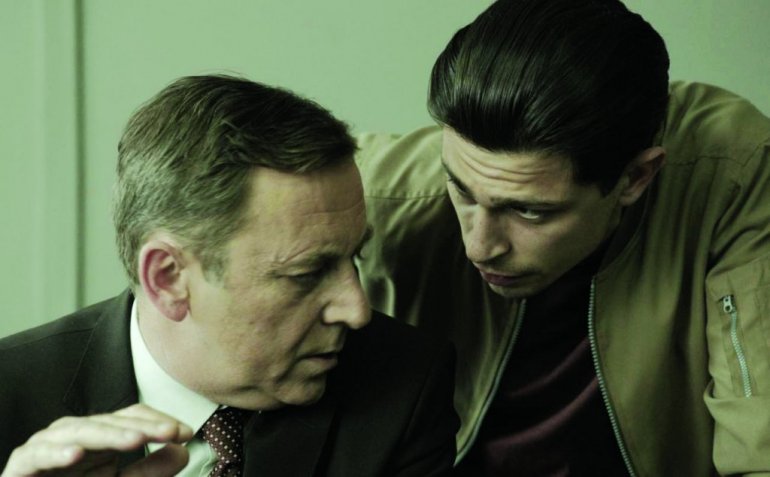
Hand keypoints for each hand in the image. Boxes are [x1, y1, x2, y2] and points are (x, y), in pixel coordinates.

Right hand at [2, 404, 192, 476]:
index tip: (186, 432)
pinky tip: (76, 454)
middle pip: (111, 422)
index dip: (158, 422)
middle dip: (142, 427)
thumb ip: (147, 471)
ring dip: (107, 435)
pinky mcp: (21, 465)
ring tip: (135, 439)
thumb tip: (183, 452)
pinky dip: (55, 453)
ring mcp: (47, 446)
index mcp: (100, 437)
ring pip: (78, 431)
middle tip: (170, 432)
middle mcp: (76, 434)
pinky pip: (37, 454)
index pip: (132, 418)